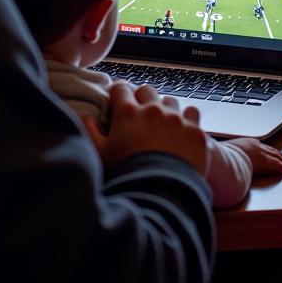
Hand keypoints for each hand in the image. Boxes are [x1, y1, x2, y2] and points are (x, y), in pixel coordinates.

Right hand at [86, 81, 207, 176]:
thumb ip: (91, 133)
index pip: (121, 88)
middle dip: (142, 99)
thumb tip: (86, 118)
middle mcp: (153, 110)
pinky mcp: (195, 130)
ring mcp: (176, 119)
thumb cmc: (127, 175)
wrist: (160, 194)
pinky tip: (184, 132)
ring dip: (166, 110)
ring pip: (170, 101)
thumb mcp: (101, 155)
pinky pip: (193, 114)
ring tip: (163, 127)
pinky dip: (188, 121)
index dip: (119, 94)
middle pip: (146, 91)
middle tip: (140, 117)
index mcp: (128, 113)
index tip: (119, 102)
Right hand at [227, 137, 281, 176]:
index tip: (273, 153)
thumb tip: (226, 158)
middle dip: (280, 155)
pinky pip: (275, 164)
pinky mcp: (263, 161)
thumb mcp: (226, 152)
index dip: (269, 150)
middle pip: (271, 150)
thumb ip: (230, 154)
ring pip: (275, 156)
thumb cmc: (222, 155)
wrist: (223, 155)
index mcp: (246, 142)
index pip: (261, 147)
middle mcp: (255, 145)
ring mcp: (260, 152)